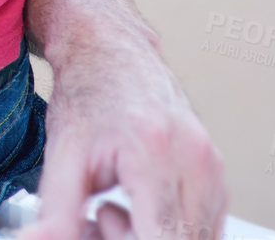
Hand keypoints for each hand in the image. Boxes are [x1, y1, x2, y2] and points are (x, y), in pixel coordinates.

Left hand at [26, 29, 226, 239]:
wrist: (111, 53)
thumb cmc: (86, 97)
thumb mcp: (61, 155)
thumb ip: (56, 212)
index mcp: (153, 154)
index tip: (97, 227)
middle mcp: (194, 160)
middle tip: (98, 218)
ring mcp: (213, 168)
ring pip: (196, 239)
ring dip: (153, 239)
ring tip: (113, 209)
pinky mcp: (218, 175)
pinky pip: (204, 228)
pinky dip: (169, 231)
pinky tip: (136, 208)